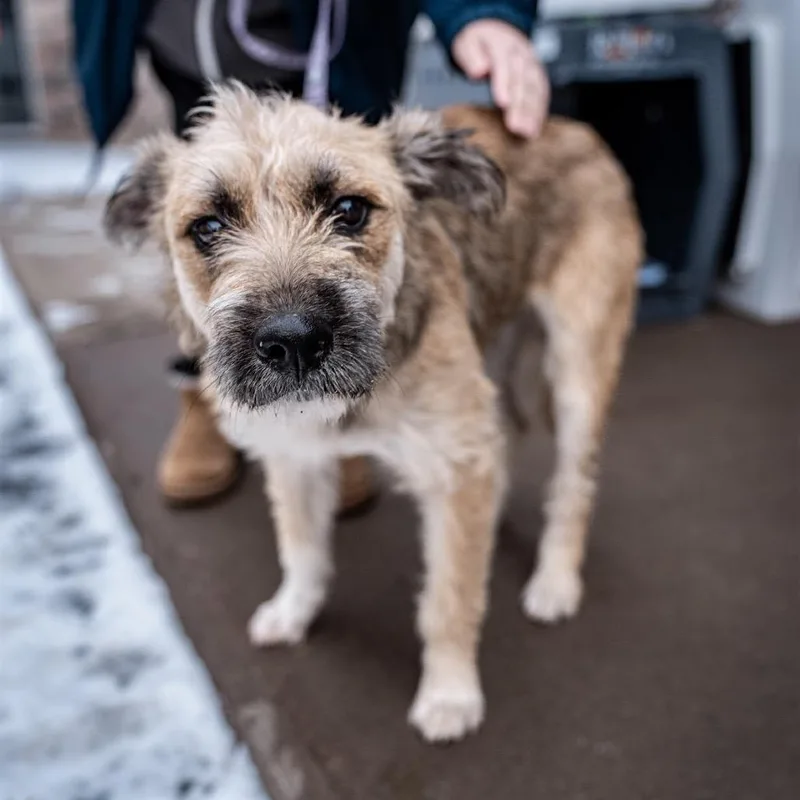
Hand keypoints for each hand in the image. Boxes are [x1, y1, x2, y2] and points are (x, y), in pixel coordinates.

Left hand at [451, 19, 549, 137]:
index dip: (504, 85)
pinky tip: (535, 129)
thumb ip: (471, 55)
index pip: (503, 66)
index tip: (502, 103)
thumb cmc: (480, 43)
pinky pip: (542, 95)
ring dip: (533, 113)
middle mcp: (520, 56)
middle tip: (516, 127)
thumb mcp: (468, 42)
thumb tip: (478, 70)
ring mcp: (532, 67)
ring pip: (535, 90)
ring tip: (527, 133)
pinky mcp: (538, 78)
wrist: (497, 31)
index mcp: (502, 45)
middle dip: (520, 106)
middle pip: (522, 82)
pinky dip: (540, 113)